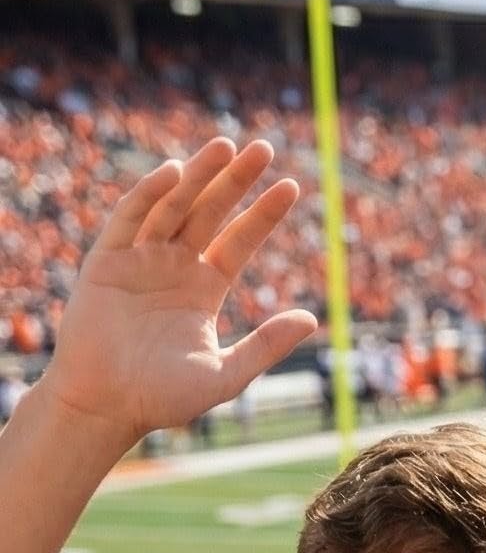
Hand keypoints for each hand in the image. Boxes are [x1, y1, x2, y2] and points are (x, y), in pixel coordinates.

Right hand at [38, 139, 318, 444]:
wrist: (108, 406)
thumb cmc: (166, 397)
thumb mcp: (227, 373)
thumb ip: (266, 345)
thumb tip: (312, 319)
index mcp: (204, 288)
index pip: (240, 241)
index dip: (264, 214)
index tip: (291, 186)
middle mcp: (174, 266)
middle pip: (210, 212)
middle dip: (235, 180)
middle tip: (264, 148)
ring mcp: (140, 259)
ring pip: (173, 205)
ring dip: (198, 175)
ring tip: (226, 147)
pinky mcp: (106, 260)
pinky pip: (131, 218)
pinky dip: (150, 194)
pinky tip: (177, 173)